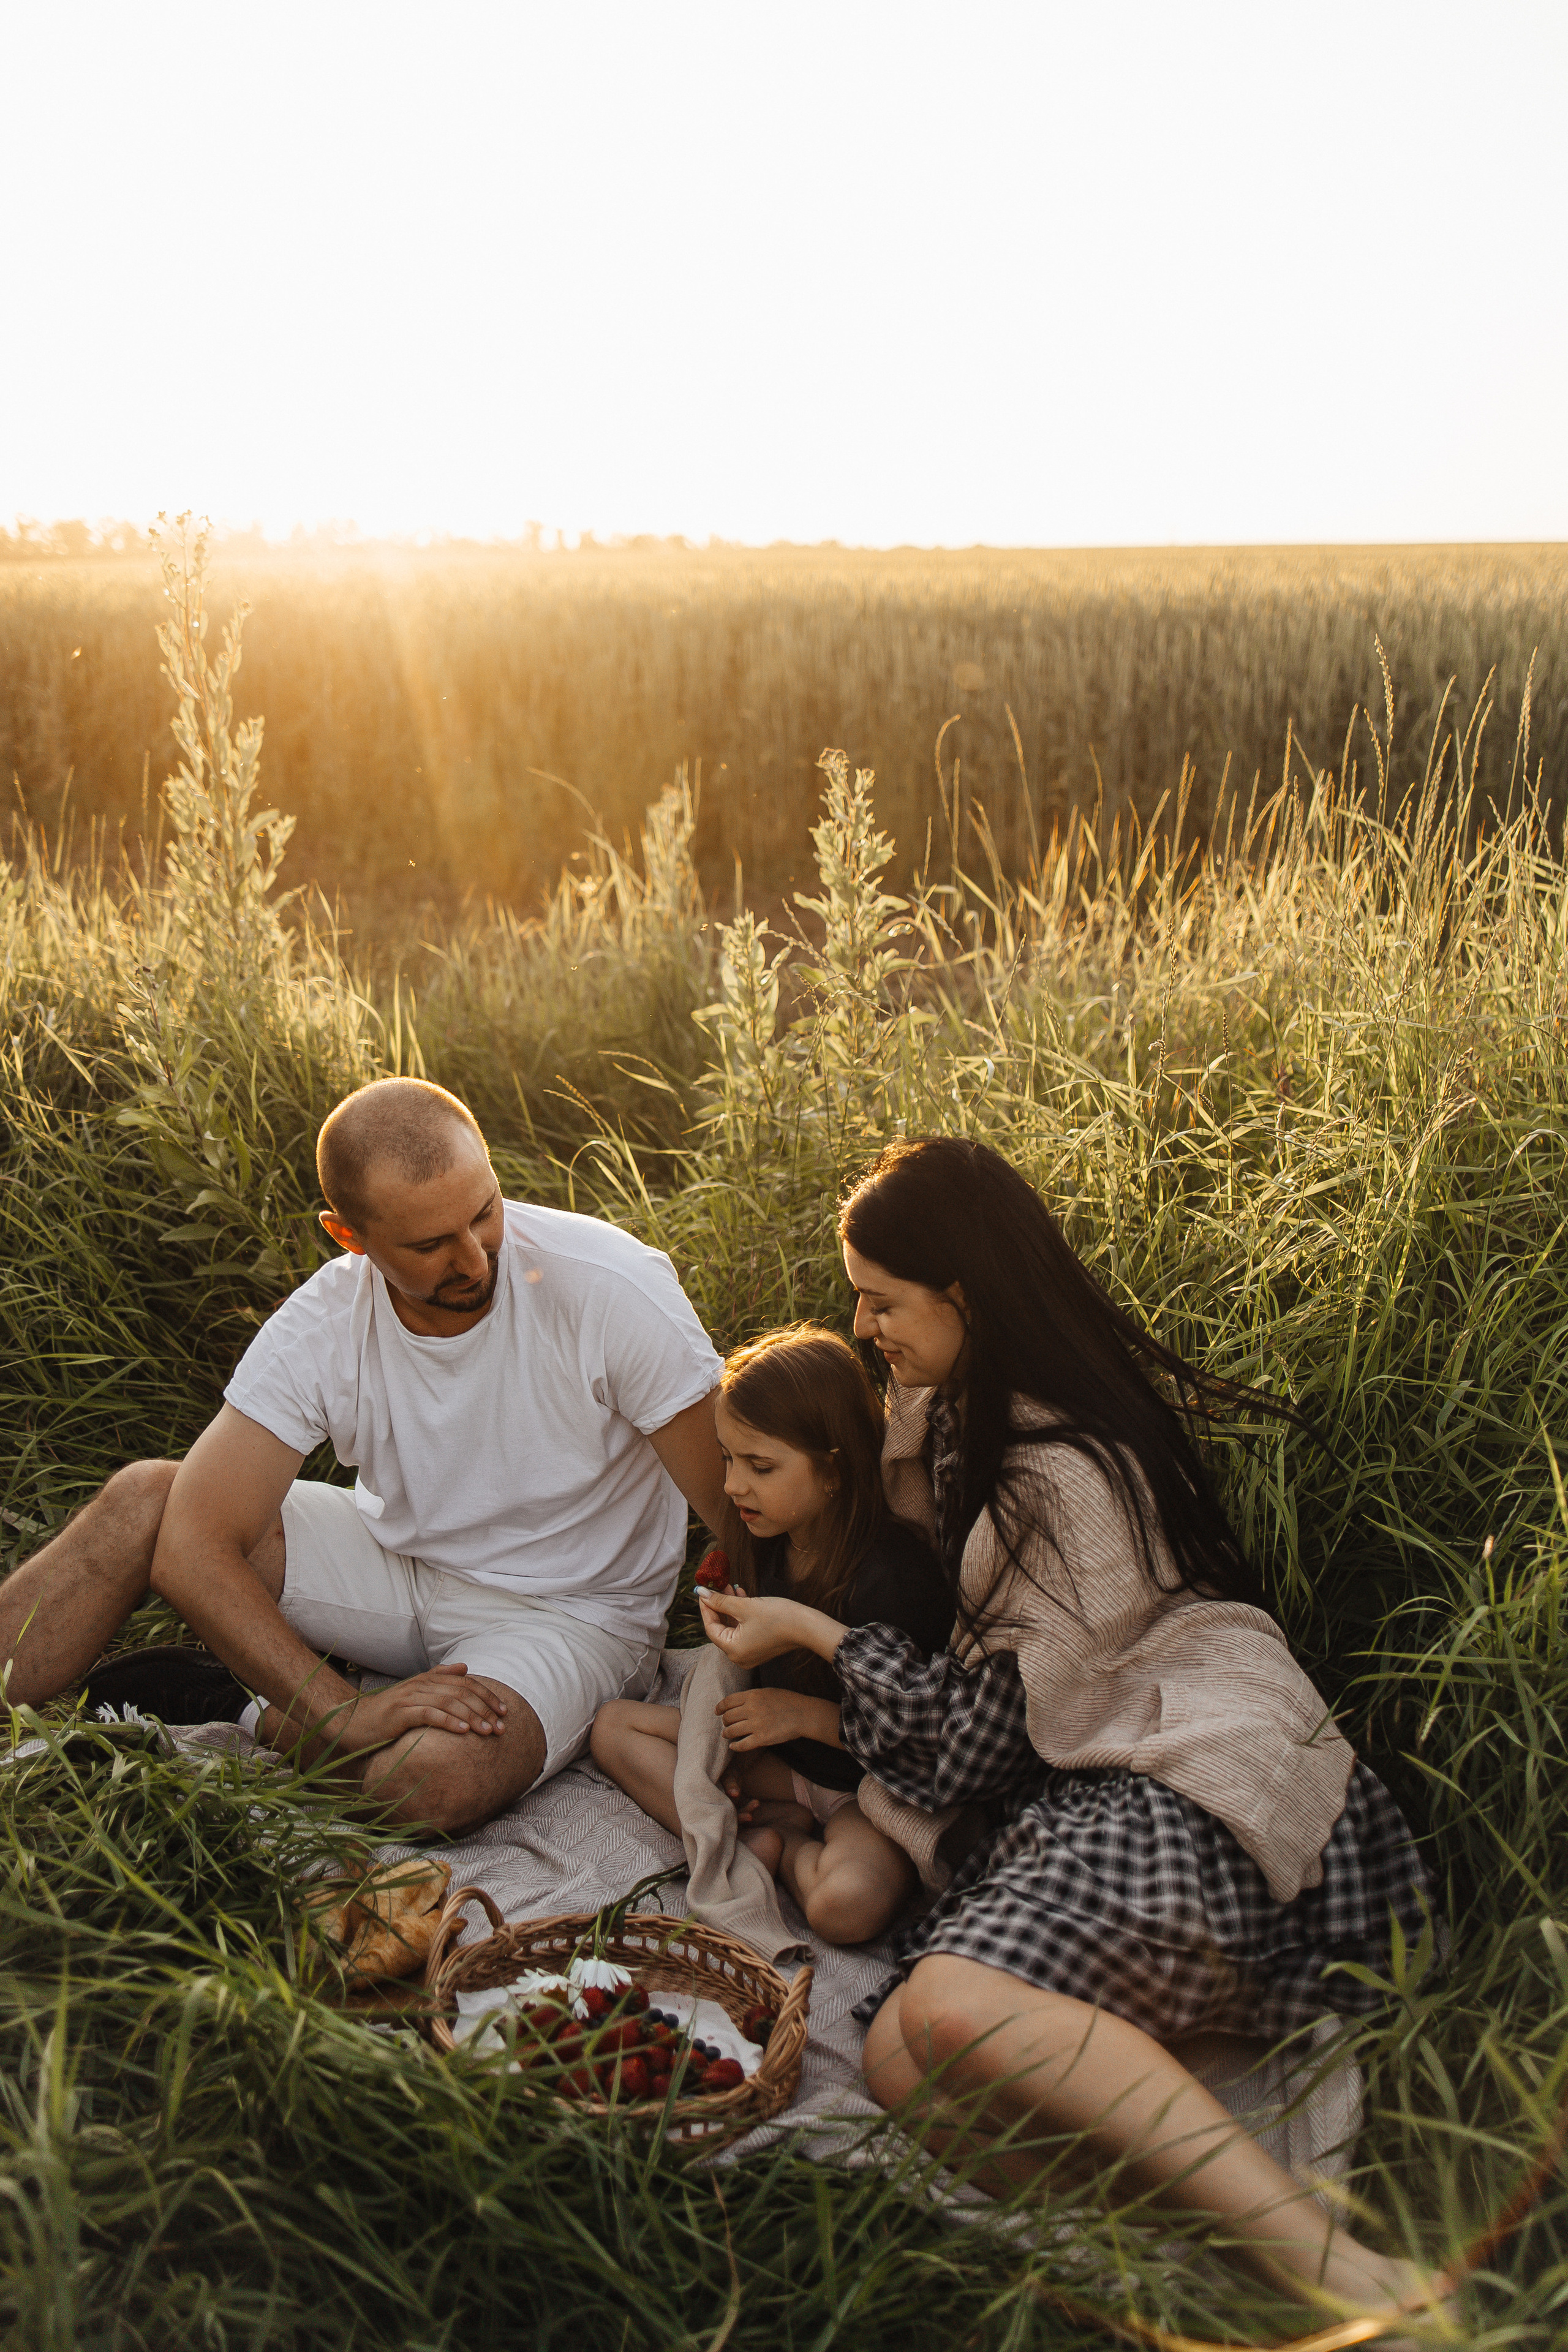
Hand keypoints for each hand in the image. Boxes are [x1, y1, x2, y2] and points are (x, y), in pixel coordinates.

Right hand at [328, 1665, 510, 1753]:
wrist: (349, 1721)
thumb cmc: (385, 1713)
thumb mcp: (414, 1694)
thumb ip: (438, 1679)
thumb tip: (464, 1668)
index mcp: (427, 1680)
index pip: (465, 1684)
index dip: (487, 1696)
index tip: (504, 1712)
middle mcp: (420, 1685)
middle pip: (461, 1692)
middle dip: (485, 1708)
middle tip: (502, 1727)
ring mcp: (408, 1698)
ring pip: (449, 1703)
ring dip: (472, 1716)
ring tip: (488, 1731)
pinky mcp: (399, 1714)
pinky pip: (429, 1715)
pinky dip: (448, 1721)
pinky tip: (463, 1731)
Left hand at [696, 1587, 808, 1666]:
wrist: (807, 1627)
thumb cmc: (777, 1617)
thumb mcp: (744, 1606)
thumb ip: (721, 1601)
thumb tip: (701, 1593)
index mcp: (733, 1651)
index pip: (711, 1628)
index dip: (706, 1607)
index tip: (703, 1591)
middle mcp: (739, 1657)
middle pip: (721, 1628)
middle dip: (719, 1605)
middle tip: (717, 1586)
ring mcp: (750, 1654)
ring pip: (733, 1627)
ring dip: (730, 1607)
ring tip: (730, 1587)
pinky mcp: (759, 1648)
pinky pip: (743, 1631)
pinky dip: (741, 1615)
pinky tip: (742, 1596)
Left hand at [716, 1685, 815, 1751]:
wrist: (803, 1714)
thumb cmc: (787, 1701)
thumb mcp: (767, 1692)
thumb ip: (751, 1697)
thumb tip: (736, 1704)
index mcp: (752, 1695)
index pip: (728, 1701)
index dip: (720, 1707)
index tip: (717, 1712)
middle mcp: (752, 1709)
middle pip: (727, 1717)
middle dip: (724, 1722)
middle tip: (726, 1724)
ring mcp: (756, 1724)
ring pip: (731, 1731)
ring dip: (727, 1733)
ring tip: (727, 1734)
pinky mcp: (762, 1738)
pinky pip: (741, 1744)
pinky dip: (735, 1746)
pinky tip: (733, 1746)